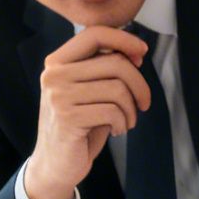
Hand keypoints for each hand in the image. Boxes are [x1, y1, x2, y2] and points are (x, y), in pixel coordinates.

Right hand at [24, 27, 153, 198]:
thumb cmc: (78, 125)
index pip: (94, 34)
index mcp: (58, 62)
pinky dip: (123, 123)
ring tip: (126, 121)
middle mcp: (54, 74)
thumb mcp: (88, 91)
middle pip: (115, 63)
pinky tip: (116, 130)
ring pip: (118, 89)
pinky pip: (113, 111)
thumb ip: (103, 69)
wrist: (55, 164)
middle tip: (143, 103)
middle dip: (139, 84)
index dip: (124, 39)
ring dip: (131, 109)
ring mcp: (58, 96)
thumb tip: (135, 52)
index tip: (142, 53)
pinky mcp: (67, 118)